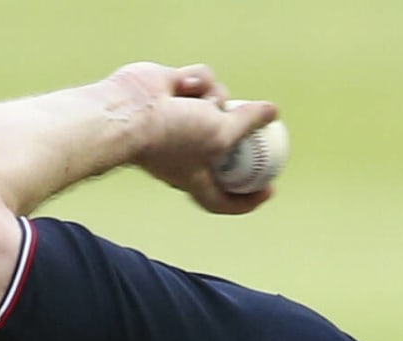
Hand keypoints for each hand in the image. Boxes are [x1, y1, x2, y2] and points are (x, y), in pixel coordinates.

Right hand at [106, 62, 278, 213]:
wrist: (128, 109)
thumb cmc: (172, 135)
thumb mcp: (222, 135)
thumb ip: (249, 123)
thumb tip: (274, 112)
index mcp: (196, 179)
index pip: (225, 199)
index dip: (249, 199)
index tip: (270, 189)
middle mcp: (189, 152)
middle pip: (227, 144)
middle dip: (240, 133)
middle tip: (261, 124)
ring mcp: (181, 120)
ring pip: (219, 102)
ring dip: (215, 98)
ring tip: (198, 101)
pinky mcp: (173, 90)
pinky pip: (202, 80)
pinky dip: (196, 80)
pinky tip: (179, 84)